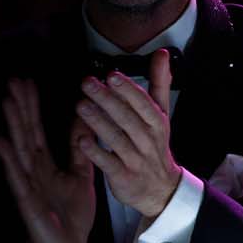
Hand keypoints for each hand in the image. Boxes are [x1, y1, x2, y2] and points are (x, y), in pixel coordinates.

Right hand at [0, 79, 95, 242]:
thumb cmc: (71, 213)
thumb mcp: (80, 174)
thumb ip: (79, 149)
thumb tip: (84, 121)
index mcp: (45, 164)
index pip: (37, 130)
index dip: (32, 107)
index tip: (28, 82)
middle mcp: (33, 170)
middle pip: (25, 133)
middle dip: (20, 108)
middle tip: (13, 81)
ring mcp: (27, 184)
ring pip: (19, 149)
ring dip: (12, 125)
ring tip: (6, 101)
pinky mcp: (26, 200)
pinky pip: (17, 177)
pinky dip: (9, 159)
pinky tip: (0, 141)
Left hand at [73, 51, 182, 220]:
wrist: (160, 188)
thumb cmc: (155, 146)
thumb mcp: (162, 114)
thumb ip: (159, 83)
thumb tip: (162, 54)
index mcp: (157, 123)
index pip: (143, 103)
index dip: (128, 89)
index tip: (112, 75)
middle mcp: (147, 140)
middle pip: (127, 117)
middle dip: (107, 99)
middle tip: (87, 83)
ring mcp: (135, 159)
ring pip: (116, 138)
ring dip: (98, 121)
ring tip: (80, 105)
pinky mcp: (122, 176)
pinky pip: (107, 163)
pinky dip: (95, 152)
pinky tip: (81, 140)